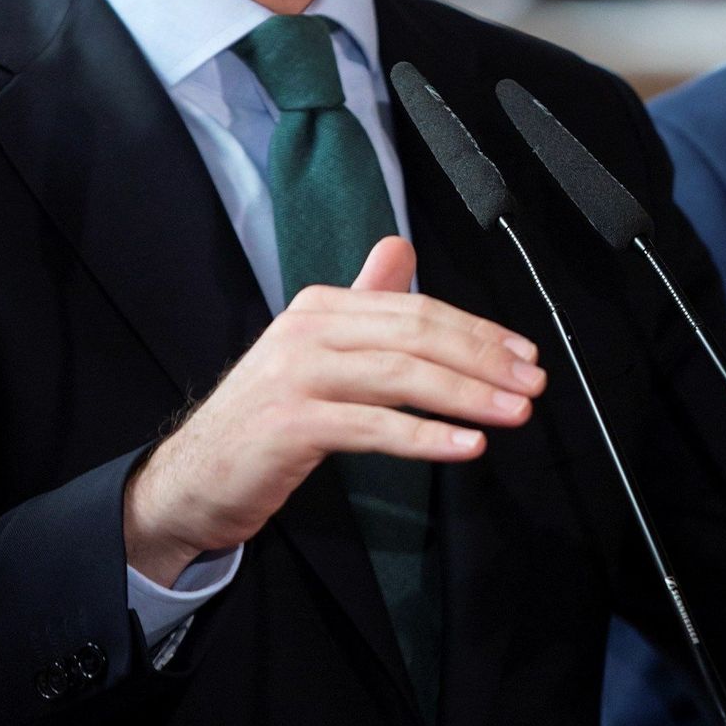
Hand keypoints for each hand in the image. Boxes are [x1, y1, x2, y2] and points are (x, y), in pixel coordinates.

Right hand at [124, 237, 545, 584]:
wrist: (193, 477)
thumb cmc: (265, 419)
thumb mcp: (314, 351)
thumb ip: (361, 301)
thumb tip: (399, 248)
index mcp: (320, 307)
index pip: (415, 309)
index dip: (478, 331)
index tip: (524, 355)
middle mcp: (306, 330)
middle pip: (415, 335)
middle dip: (484, 359)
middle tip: (533, 384)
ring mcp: (296, 376)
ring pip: (400, 376)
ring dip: (468, 395)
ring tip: (514, 413)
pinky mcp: (291, 425)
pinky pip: (373, 427)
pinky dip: (426, 436)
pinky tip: (466, 446)